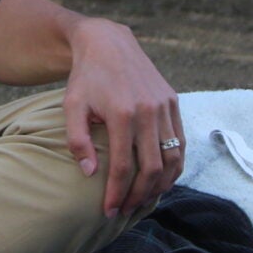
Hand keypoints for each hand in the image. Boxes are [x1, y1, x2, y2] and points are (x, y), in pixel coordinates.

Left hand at [62, 19, 181, 217]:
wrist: (108, 42)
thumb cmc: (85, 78)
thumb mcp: (72, 106)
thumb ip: (78, 141)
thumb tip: (90, 173)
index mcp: (122, 114)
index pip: (123, 167)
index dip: (117, 193)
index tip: (108, 210)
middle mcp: (148, 111)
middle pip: (151, 168)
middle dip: (138, 196)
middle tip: (125, 210)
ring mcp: (165, 106)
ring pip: (172, 158)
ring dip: (160, 185)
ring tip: (144, 200)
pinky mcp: (173, 102)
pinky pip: (180, 142)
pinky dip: (174, 165)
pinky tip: (161, 180)